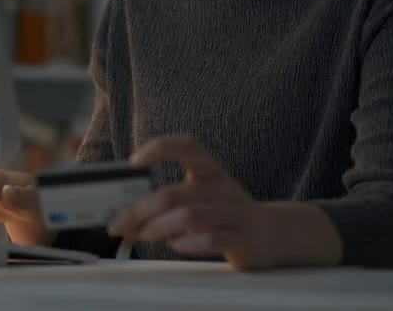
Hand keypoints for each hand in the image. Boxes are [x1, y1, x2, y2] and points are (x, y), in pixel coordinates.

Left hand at [108, 135, 277, 270]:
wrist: (274, 234)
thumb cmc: (224, 214)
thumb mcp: (200, 200)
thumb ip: (165, 207)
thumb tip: (122, 221)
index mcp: (210, 171)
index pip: (187, 145)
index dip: (160, 148)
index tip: (133, 162)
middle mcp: (223, 188)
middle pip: (175, 193)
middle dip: (140, 209)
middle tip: (118, 223)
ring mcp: (235, 213)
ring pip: (190, 216)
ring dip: (159, 226)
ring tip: (142, 235)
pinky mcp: (244, 240)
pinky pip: (213, 240)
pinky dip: (188, 243)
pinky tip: (175, 246)